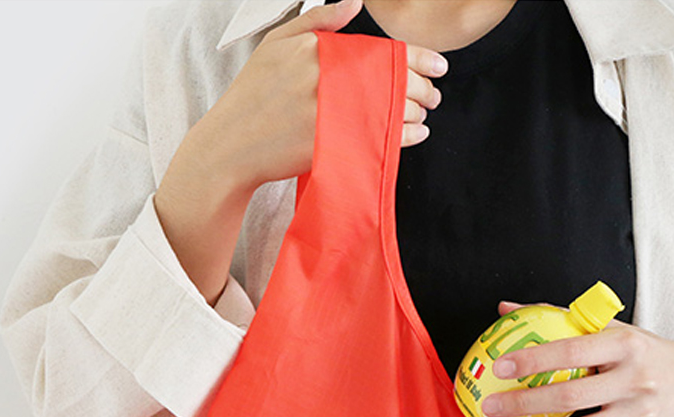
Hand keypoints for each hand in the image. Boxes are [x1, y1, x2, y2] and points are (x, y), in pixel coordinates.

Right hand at [155, 0, 446, 302]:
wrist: (234, 144)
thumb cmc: (255, 94)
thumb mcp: (276, 44)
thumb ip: (317, 21)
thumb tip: (354, 3)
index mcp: (319, 49)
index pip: (383, 49)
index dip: (419, 58)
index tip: (439, 66)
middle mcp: (328, 77)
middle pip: (395, 80)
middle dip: (424, 88)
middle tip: (435, 95)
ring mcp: (332, 112)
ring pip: (394, 110)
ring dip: (418, 113)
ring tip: (423, 114)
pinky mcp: (336, 143)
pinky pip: (385, 138)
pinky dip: (407, 136)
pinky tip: (416, 133)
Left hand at [480, 300, 673, 416]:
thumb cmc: (648, 355)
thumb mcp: (615, 329)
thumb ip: (562, 320)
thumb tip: (508, 309)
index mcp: (626, 345)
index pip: (572, 351)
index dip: (534, 360)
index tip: (502, 365)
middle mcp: (633, 380)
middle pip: (570, 397)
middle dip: (524, 403)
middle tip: (491, 405)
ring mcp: (635, 414)